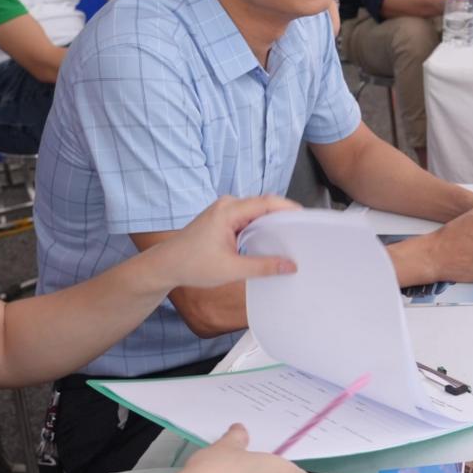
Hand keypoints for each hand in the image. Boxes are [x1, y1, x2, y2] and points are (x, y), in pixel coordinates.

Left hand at [157, 195, 301, 289]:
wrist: (165, 266)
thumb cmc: (191, 264)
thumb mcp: (231, 269)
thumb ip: (263, 266)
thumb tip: (290, 265)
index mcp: (229, 211)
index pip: (267, 202)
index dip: (290, 208)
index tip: (307, 219)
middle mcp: (227, 205)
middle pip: (265, 205)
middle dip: (284, 217)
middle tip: (302, 233)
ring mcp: (225, 211)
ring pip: (257, 213)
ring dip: (272, 224)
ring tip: (289, 239)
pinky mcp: (224, 220)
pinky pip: (249, 219)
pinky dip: (261, 229)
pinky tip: (269, 243)